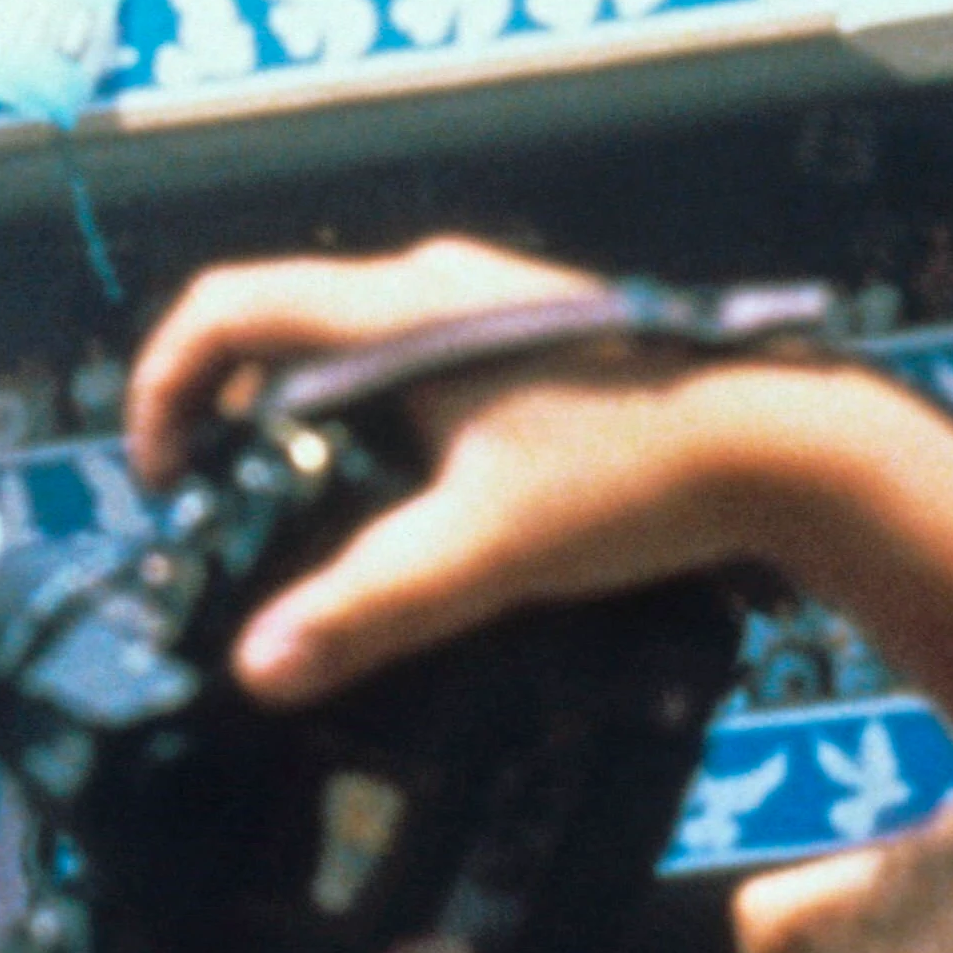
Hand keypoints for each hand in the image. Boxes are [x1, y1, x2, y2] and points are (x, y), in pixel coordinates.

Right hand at [123, 240, 859, 701]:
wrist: (790, 443)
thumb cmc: (638, 478)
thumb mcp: (490, 551)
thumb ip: (368, 607)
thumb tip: (257, 670)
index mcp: (402, 307)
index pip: (227, 306)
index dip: (164, 382)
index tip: (162, 471)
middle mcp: (435, 282)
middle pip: (280, 325)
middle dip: (228, 411)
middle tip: (225, 506)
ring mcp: (489, 301)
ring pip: (348, 347)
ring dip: (303, 419)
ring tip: (309, 515)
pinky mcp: (532, 337)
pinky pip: (409, 363)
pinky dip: (370, 422)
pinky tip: (410, 501)